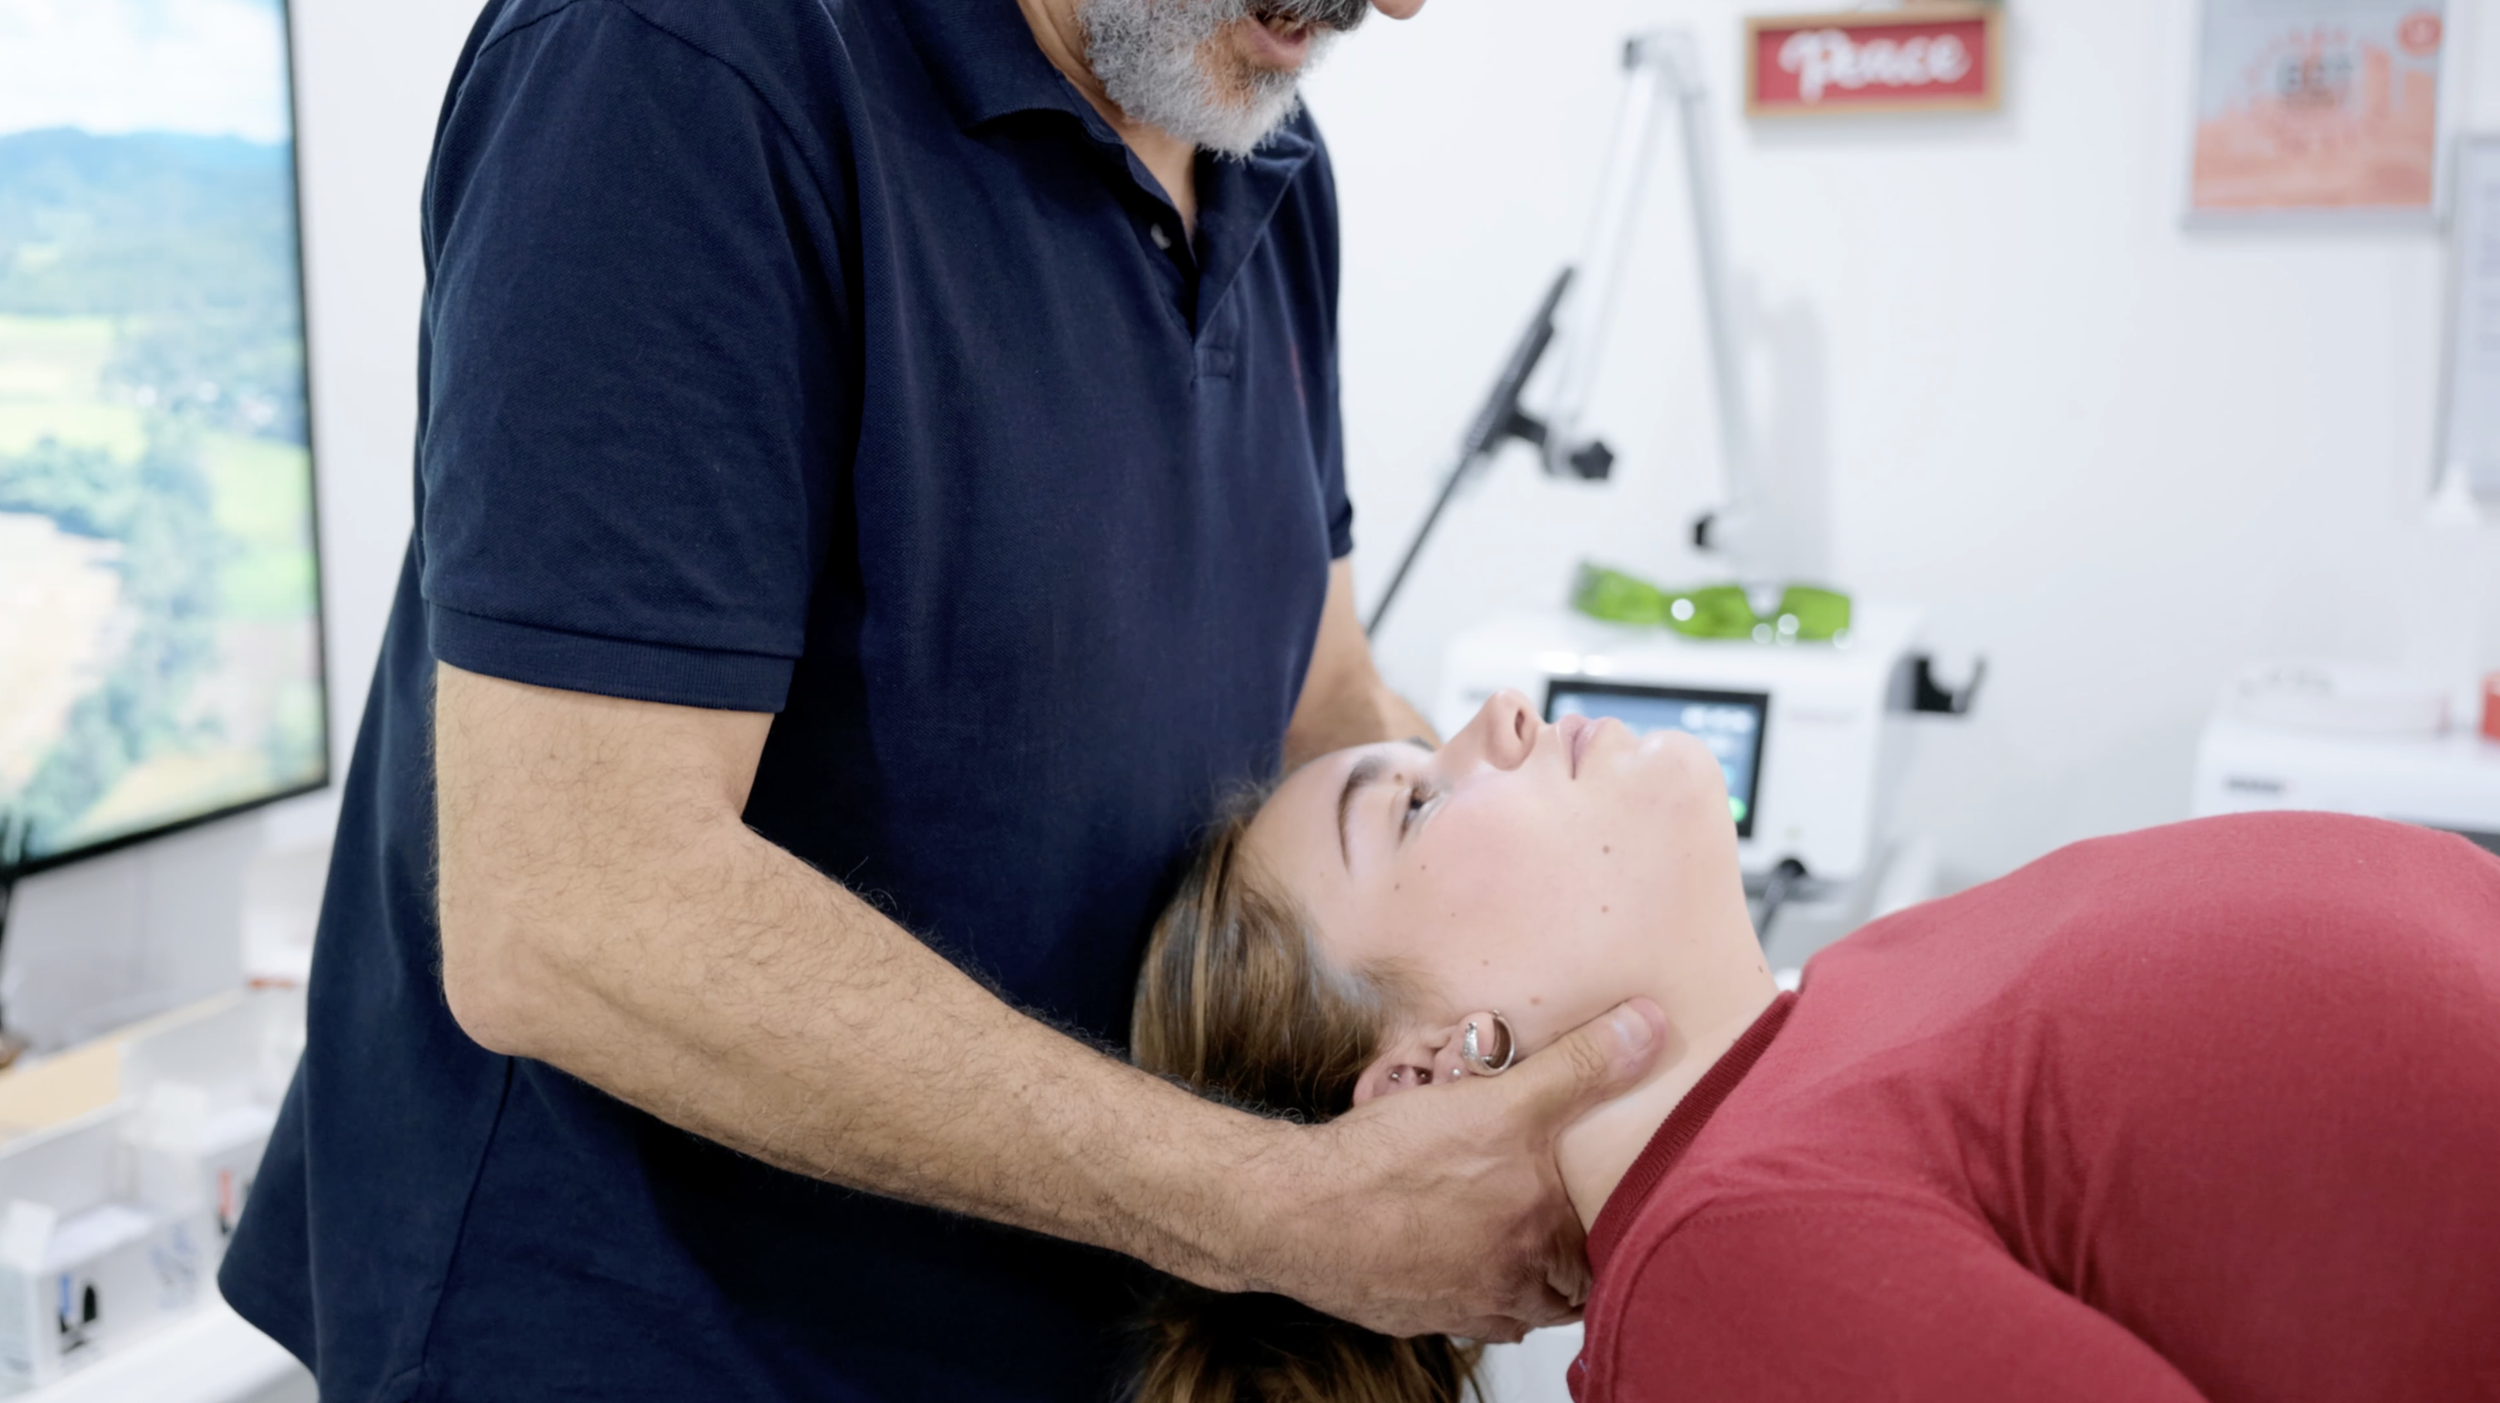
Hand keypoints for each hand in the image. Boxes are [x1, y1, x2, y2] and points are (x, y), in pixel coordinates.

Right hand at [1244, 998, 1666, 1340]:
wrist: (1297, 1212)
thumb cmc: (1394, 1167)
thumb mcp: (1501, 1101)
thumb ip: (1578, 1068)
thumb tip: (1645, 1030)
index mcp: (1543, 1248)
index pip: (1605, 1259)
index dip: (1607, 1232)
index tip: (1605, 1210)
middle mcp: (1506, 1292)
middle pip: (1559, 1289)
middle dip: (1561, 1253)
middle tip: (1556, 1215)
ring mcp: (1454, 1308)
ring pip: (1504, 1299)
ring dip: (1508, 1265)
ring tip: (1501, 1223)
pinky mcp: (1405, 1309)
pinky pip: (1446, 1299)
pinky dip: (1452, 1270)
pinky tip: (1438, 1236)